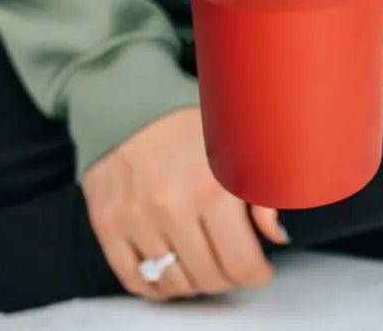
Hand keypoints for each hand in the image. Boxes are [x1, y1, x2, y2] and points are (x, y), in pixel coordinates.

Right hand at [81, 106, 288, 301]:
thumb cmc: (186, 118)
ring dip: (192, 280)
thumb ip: (262, 188)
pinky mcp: (106, 222)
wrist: (127, 97)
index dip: (255, 272)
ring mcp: (135, 217)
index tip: (257, 267)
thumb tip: (276, 234)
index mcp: (210, 185)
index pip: (241, 264)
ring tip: (200, 261)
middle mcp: (171, 205)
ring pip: (173, 283)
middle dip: (226, 275)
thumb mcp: (235, 140)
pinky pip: (134, 278)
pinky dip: (154, 282)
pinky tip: (168, 266)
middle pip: (208, 278)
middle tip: (229, 261)